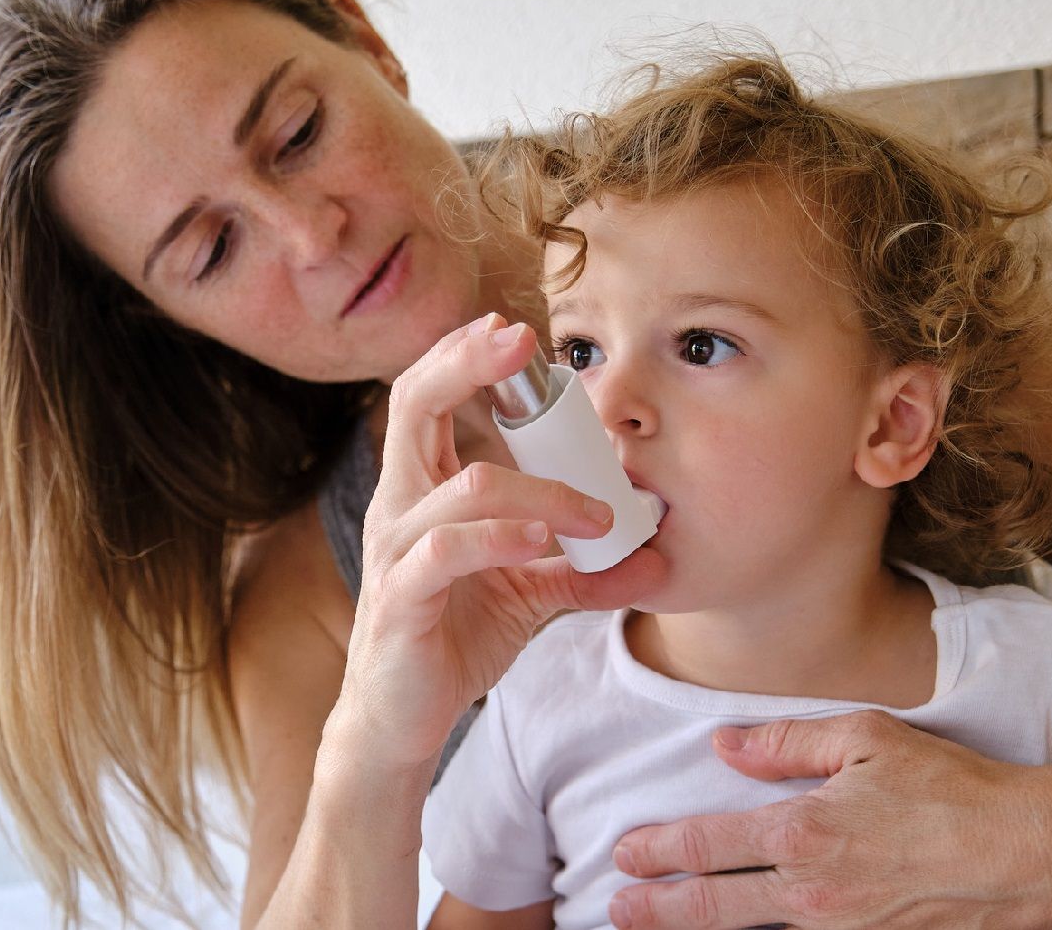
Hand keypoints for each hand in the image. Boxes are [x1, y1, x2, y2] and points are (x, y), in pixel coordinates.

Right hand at [334, 313, 665, 770]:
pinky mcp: (400, 598)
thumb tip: (657, 555)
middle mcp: (398, 505)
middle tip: (520, 343)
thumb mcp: (529, 593)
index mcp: (420, 489)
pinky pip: (446, 550)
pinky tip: (542, 543)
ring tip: (597, 513)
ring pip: (463, 487)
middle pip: (412, 405)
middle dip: (466, 364)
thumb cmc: (452, 639)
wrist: (402, 719)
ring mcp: (394, 549)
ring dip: (541, 491)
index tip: (514, 331)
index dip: (462, 355)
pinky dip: (500, 538)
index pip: (426, 397)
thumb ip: (583, 566)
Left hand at [608, 711, 1051, 928]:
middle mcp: (811, 891)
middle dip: (656, 909)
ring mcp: (842, 928)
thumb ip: (785, 744)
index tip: (624, 854)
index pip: (706, 845)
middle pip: (712, 907)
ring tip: (659, 927)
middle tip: (616, 907)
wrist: (1031, 853)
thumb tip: (724, 745)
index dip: (657, 851)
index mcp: (802, 832)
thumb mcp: (866, 738)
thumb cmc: (953, 789)